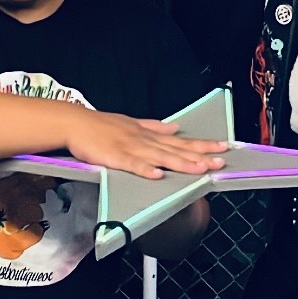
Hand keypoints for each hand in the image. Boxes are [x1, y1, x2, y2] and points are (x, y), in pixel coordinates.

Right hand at [64, 106, 227, 180]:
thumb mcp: (132, 122)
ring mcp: (130, 148)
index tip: (222, 147)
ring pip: (160, 157)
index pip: (180, 140)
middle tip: (220, 161)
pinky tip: (158, 175)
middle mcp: (144, 140)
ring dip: (181, 163)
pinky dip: (145, 170)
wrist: (75, 122)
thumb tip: (175, 127)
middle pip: (176, 149)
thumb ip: (154, 126)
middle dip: (199, 156)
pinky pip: (132, 165)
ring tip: (199, 168)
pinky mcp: (115, 157)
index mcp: (148, 134)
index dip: (202, 144)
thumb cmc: (101, 125)